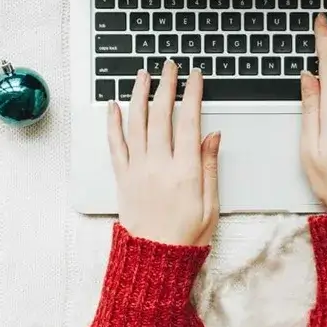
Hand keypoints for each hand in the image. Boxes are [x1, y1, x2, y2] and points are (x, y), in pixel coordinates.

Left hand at [107, 61, 221, 245]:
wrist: (154, 260)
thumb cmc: (186, 237)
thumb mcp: (211, 205)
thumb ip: (210, 167)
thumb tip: (213, 135)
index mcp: (185, 171)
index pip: (189, 121)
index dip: (192, 94)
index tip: (195, 76)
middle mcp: (158, 165)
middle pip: (160, 114)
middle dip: (165, 85)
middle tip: (169, 66)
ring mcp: (137, 170)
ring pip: (136, 123)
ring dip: (139, 95)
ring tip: (142, 75)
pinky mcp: (122, 177)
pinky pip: (115, 144)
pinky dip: (113, 122)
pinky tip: (113, 106)